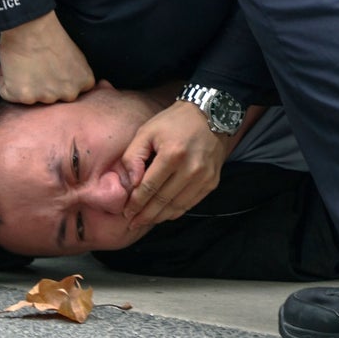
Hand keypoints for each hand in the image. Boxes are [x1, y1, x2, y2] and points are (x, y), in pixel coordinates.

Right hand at [0, 10, 94, 103]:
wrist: (30, 24)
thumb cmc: (50, 32)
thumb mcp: (77, 55)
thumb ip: (74, 74)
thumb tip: (64, 82)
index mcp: (84, 82)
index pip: (71, 90)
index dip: (57, 79)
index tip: (50, 66)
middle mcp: (69, 94)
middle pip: (51, 97)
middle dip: (42, 85)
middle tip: (35, 64)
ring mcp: (47, 97)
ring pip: (31, 97)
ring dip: (24, 84)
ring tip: (23, 63)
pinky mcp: (24, 96)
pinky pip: (9, 94)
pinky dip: (5, 82)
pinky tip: (11, 66)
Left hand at [121, 101, 232, 228]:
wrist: (211, 114)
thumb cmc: (174, 122)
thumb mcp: (147, 131)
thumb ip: (133, 156)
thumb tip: (130, 184)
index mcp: (173, 154)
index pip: (149, 187)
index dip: (136, 203)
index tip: (126, 212)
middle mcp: (191, 169)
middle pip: (163, 200)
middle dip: (145, 215)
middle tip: (132, 223)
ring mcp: (204, 177)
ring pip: (177, 206)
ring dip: (159, 217)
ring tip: (145, 221)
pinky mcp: (212, 182)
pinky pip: (190, 203)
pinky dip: (175, 211)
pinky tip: (163, 213)